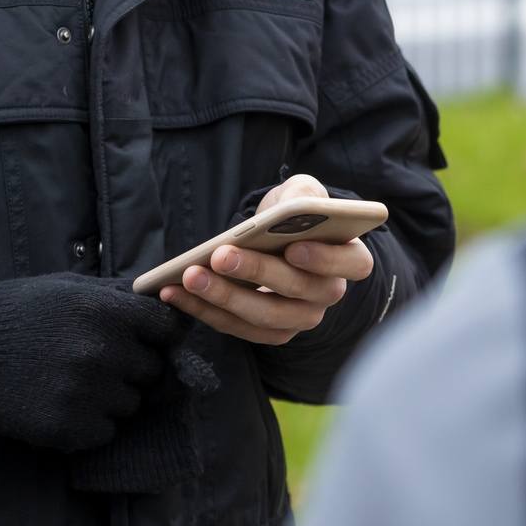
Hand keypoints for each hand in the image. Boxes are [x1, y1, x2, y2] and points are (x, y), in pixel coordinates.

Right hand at [0, 273, 186, 451]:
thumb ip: (116, 295)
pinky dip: (90, 421)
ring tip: (76, 381)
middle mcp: (103, 353)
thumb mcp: (68, 287)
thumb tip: (161, 299)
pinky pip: (105, 431)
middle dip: (134, 366)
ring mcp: (87, 394)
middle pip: (153, 370)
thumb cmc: (19, 312)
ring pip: (131, 404)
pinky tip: (63, 402)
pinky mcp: (69, 429)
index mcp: (105, 311)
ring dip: (113, 396)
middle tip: (101, 361)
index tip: (148, 338)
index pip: (168, 329)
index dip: (161, 334)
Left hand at [159, 174, 374, 344]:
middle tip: (219, 256)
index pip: (352, 263)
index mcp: (349, 257)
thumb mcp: (301, 193)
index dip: (325, 259)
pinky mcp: (270, 332)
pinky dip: (204, 311)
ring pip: (264, 317)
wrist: (277, 238)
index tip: (293, 248)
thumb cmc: (293, 213)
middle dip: (256, 272)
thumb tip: (293, 208)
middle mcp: (328, 293)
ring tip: (188, 276)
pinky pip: (237, 328)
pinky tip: (173, 292)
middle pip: (298, 291)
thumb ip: (304, 195)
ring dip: (223, 298)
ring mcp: (301, 318)